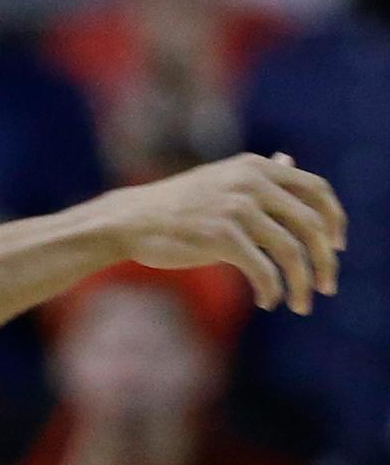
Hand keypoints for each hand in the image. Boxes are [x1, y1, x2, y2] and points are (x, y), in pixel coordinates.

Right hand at [101, 151, 345, 312]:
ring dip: (301, 283)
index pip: (317, 190)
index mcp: (257, 168)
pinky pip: (262, 269)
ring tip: (299, 304)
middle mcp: (252, 183)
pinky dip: (272, 290)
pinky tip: (268, 302)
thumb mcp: (221, 180)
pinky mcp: (220, 236)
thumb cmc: (174, 205)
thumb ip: (258, 175)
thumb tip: (288, 160)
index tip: (336, 247)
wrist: (128, 220)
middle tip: (326, 286)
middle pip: (312, 224)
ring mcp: (237, 208)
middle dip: (325, 260)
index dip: (335, 220)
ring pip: (291, 251)